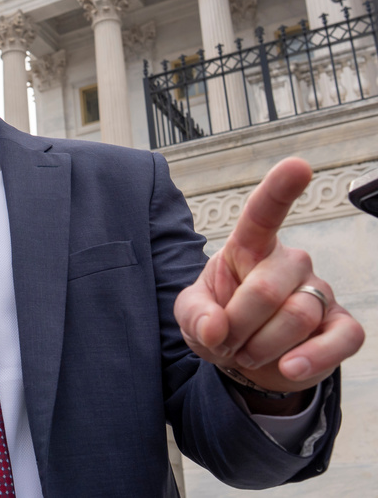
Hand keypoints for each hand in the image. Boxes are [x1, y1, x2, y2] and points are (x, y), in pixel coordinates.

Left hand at [175, 158, 364, 405]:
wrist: (244, 360)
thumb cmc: (219, 323)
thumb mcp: (191, 316)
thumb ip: (195, 316)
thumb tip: (215, 329)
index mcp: (249, 248)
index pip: (264, 213)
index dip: (280, 189)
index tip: (297, 166)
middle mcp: (290, 263)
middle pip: (269, 288)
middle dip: (238, 324)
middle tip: (225, 341)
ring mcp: (319, 292)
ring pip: (298, 316)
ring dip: (262, 346)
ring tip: (248, 351)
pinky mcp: (342, 325)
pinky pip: (342, 340)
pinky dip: (312, 359)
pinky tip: (289, 367)